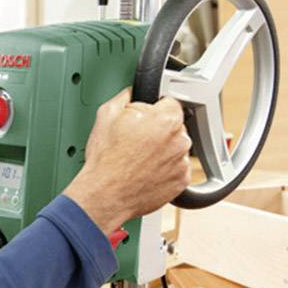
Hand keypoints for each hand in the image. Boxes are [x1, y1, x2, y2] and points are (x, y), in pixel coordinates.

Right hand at [63, 88, 191, 233]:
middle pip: (175, 126)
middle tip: (137, 142)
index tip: (144, 119)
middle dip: (159, 130)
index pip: (170, 102)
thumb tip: (132, 92)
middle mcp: (180, 139)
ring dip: (163, 151)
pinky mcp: (181, 181)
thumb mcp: (107, 114)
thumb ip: (127, 96)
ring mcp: (182, 162)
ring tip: (139, 159)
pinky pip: (177, 169)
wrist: (105, 195)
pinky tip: (146, 171)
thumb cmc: (105, 160)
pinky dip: (165, 170)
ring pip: (176, 148)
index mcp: (166, 119)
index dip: (154, 109)